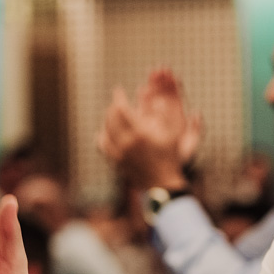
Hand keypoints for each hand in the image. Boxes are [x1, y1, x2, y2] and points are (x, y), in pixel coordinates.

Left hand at [98, 68, 200, 190]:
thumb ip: (163, 115)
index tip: (118, 90)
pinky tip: (106, 131)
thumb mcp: (171, 134)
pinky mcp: (116, 162)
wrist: (162, 183)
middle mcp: (127, 143)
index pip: (121, 109)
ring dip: (107, 120)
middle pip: (111, 118)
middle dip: (112, 107)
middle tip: (116, 102)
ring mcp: (119, 153)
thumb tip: (156, 99)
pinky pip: (103, 145)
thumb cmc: (169, 157)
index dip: (118, 97)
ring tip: (112, 114)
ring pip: (105, 130)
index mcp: (140, 133)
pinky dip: (103, 135)